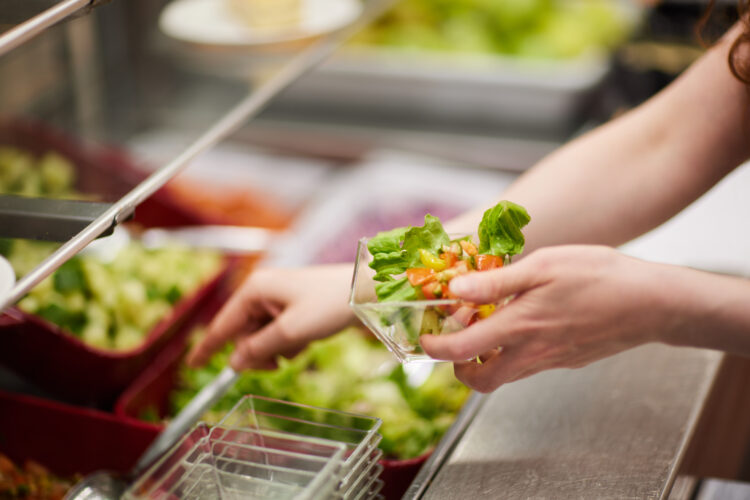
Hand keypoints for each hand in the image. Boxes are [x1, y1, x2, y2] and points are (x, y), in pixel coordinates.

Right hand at [187, 264, 354, 370]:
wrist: (368, 292)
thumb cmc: (330, 303)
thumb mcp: (291, 331)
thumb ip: (259, 349)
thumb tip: (235, 362)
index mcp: (256, 289)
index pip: (223, 324)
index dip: (208, 347)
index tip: (193, 365)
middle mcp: (263, 291)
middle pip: (244, 334)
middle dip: (257, 353)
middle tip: (276, 366)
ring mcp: (279, 299)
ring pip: (263, 337)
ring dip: (276, 350)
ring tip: (298, 347)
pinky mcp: (294, 307)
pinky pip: (280, 333)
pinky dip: (289, 343)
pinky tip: (307, 340)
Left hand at [420, 245, 685, 392]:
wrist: (652, 303)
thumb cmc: (600, 276)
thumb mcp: (543, 266)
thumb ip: (496, 282)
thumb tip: (456, 289)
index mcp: (520, 327)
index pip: (462, 351)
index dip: (435, 348)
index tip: (425, 336)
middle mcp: (532, 353)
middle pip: (480, 381)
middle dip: (458, 367)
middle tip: (456, 338)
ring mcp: (550, 361)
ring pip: (505, 375)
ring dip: (485, 359)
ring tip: (488, 323)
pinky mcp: (567, 360)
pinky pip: (529, 365)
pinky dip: (513, 352)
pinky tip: (523, 321)